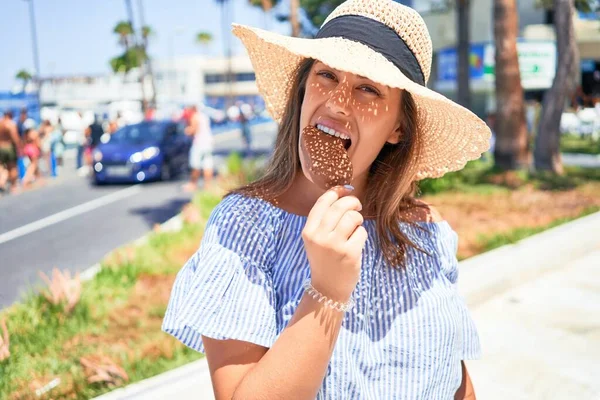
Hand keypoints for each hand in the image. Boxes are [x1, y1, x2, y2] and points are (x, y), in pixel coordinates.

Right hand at [301, 186, 367, 301]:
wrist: (328, 288)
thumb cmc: (324, 259)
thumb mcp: (315, 239)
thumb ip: (324, 219)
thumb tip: (343, 192)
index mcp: (308, 231)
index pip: (323, 202)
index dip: (336, 192)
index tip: (345, 189)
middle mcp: (319, 237)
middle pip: (340, 206)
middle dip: (352, 202)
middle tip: (357, 206)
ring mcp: (334, 245)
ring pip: (353, 217)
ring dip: (358, 219)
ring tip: (356, 227)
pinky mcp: (349, 253)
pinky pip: (362, 232)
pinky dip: (361, 235)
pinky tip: (356, 243)